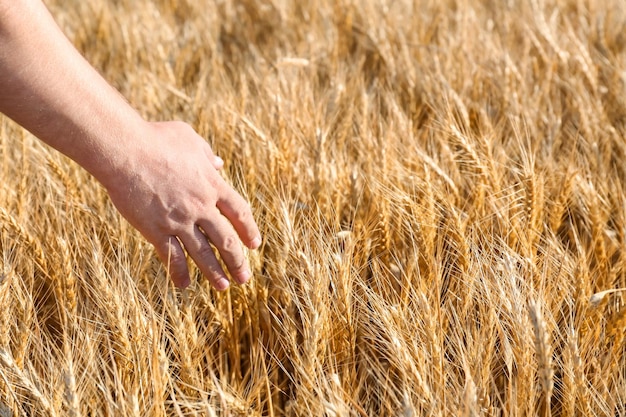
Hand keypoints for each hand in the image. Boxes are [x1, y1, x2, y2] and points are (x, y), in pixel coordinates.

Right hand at [104, 121, 260, 288]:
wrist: (126, 150)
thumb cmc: (156, 138)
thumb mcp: (190, 138)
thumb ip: (207, 154)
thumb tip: (219, 164)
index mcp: (212, 184)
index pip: (239, 212)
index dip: (249, 229)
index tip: (255, 244)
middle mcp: (201, 206)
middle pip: (226, 239)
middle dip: (237, 261)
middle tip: (244, 278)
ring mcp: (179, 220)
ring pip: (202, 253)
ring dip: (215, 272)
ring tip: (224, 287)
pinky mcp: (156, 229)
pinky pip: (171, 257)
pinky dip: (178, 272)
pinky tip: (184, 285)